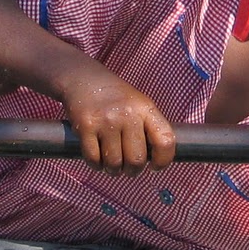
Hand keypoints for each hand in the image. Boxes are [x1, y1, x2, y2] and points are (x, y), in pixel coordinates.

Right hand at [60, 69, 175, 174]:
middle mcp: (128, 114)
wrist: (83, 78)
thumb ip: (148, 128)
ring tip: (112, 164)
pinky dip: (96, 165)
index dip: (163, 160)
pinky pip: (94, 159)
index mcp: (146, 109)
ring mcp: (106, 121)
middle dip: (133, 171)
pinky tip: (98, 159)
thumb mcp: (139, 104)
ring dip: (113, 170)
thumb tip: (154, 160)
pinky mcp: (86, 127)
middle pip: (136, 159)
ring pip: (114, 164)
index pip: (165, 140)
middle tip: (128, 168)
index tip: (155, 166)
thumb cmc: (115, 97)